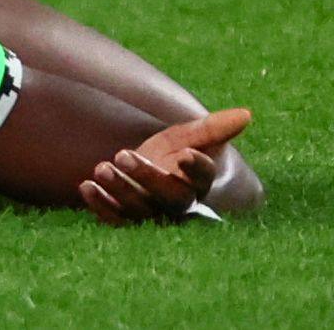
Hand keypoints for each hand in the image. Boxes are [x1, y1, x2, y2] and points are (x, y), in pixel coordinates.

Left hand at [77, 107, 249, 226]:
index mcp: (197, 183)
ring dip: (118, 189)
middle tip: (122, 153)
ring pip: (139, 209)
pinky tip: (86, 186)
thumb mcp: (190, 136)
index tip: (186, 154)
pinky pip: (115, 219)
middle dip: (144, 177)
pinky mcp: (127, 220)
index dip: (196, 168)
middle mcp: (178, 203)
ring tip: (100, 167)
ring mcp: (152, 214)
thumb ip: (214, 128)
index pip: (202, 178)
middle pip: (167, 197)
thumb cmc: (173, 153)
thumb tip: (247, 113)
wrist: (147, 171)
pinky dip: (100, 206)